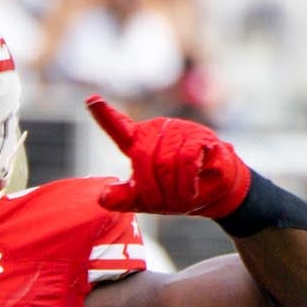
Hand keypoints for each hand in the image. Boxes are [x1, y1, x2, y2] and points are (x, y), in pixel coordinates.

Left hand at [86, 96, 251, 219]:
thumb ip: (125, 198)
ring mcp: (179, 129)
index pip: (119, 128)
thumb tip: (102, 197)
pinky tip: (193, 190)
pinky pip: (187, 160)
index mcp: (139, 143)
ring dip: (173, 190)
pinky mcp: (200, 135)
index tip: (91, 100)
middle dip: (152, 189)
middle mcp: (157, 130)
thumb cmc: (177, 191)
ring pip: (166, 162)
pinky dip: (188, 182)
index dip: (105, 115)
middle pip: (143, 158)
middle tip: (165, 205)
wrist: (216, 190)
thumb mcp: (147, 200)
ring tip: (181, 200)